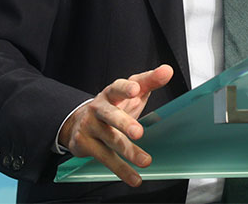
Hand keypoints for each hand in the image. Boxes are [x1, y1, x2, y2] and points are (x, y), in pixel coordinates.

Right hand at [58, 64, 172, 186]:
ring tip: (146, 161)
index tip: (136, 89)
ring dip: (128, 152)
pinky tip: (135, 178)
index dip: (126, 88)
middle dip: (124, 123)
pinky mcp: (84, 145)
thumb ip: (150, 81)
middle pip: (110, 115)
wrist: (79, 122)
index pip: (118, 87)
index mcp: (111, 93)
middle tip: (138, 132)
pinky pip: (105, 158)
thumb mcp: (131, 92)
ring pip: (110, 140)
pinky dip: (121, 170)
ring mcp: (90, 126)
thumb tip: (168, 70)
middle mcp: (98, 108)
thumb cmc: (114, 105)